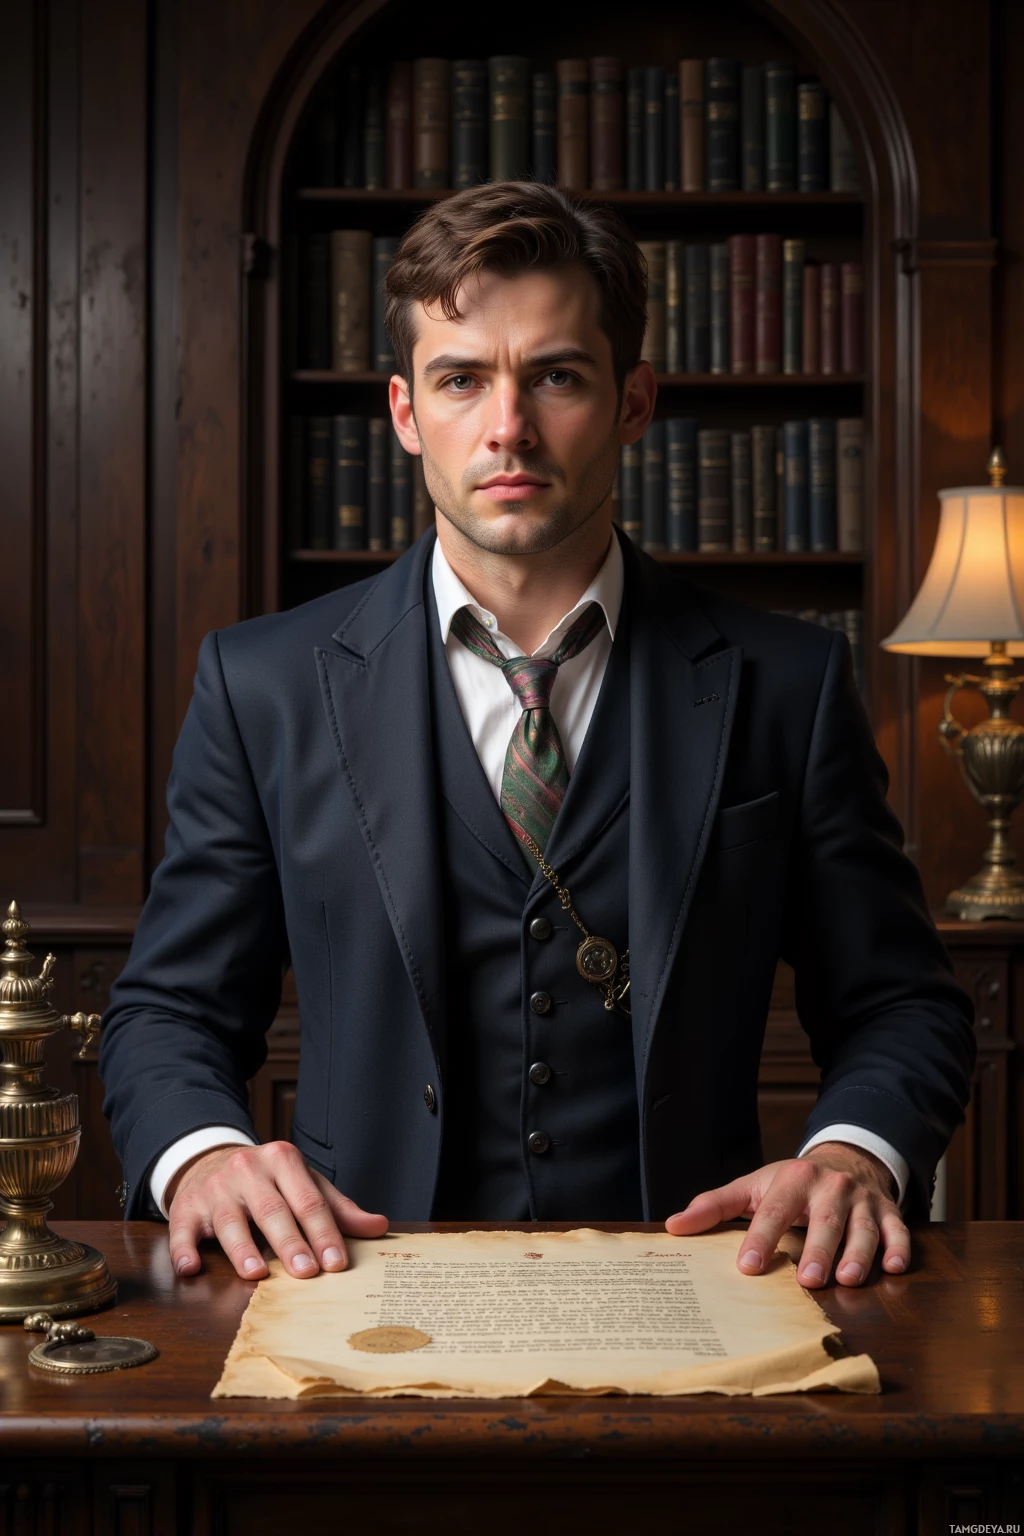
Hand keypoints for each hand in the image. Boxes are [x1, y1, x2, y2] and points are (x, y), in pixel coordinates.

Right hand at [166, 1141, 388, 1280]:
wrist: (210, 1160)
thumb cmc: (268, 1180)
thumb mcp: (304, 1183)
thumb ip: (337, 1208)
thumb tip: (378, 1227)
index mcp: (282, 1160)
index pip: (308, 1200)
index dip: (324, 1232)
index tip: (337, 1262)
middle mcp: (247, 1170)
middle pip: (272, 1210)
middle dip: (290, 1243)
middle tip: (306, 1273)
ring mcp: (215, 1188)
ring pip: (230, 1220)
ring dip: (243, 1249)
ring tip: (258, 1274)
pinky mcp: (186, 1207)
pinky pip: (182, 1229)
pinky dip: (183, 1250)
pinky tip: (191, 1269)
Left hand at [664, 1141, 910, 1288]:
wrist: (845, 1159)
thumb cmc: (792, 1183)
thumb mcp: (753, 1187)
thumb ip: (715, 1206)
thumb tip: (673, 1227)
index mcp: (793, 1180)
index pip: (774, 1211)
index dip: (761, 1238)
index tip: (748, 1266)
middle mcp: (830, 1187)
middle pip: (825, 1221)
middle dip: (817, 1250)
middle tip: (808, 1280)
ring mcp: (862, 1201)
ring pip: (863, 1228)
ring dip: (858, 1254)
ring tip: (848, 1280)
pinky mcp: (888, 1213)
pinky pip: (899, 1231)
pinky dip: (899, 1248)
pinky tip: (895, 1267)